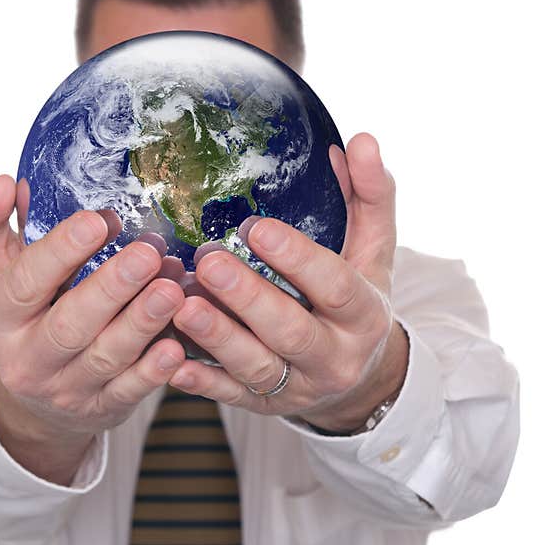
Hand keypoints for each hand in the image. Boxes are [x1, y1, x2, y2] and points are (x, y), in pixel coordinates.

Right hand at [0, 175, 187, 481]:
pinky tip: (178, 345)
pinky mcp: (102, 408)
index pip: (25, 283)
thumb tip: (3, 183)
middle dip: (111, 288)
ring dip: (142, 322)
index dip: (60, 252)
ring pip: (106, 357)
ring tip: (173, 287)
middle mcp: (27, 359)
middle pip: (69, 325)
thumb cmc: (23, 315)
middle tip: (148, 252)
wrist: (33, 399)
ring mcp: (66, 389)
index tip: (98, 219)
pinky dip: (154, 371)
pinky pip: (130, 391)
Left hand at [167, 133, 409, 432]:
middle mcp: (334, 356)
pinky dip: (201, 381)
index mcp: (362, 314)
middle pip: (290, 331)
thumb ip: (370, 197)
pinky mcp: (265, 405)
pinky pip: (230, 396)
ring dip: (216, 338)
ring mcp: (297, 386)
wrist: (359, 380)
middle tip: (207, 262)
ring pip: (256, 368)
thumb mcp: (373, 252)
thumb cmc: (356, 302)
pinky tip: (171, 362)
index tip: (256, 227)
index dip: (297, 258)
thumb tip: (361, 140)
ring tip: (179, 304)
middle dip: (248, 298)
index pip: (335, 286)